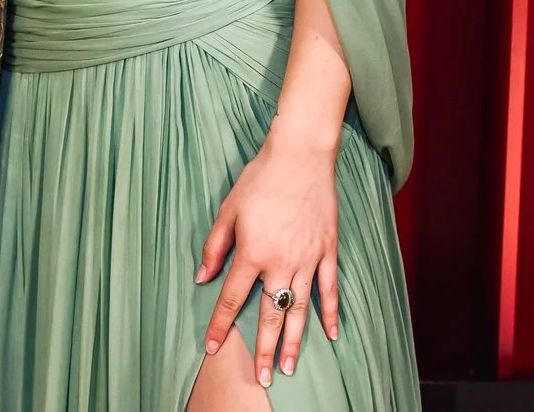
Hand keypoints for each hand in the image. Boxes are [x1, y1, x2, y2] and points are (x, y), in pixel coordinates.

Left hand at [197, 125, 341, 384]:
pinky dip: (331, 312)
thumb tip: (202, 276)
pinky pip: (330, 289)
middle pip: (270, 315)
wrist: (299, 156)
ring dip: (295, 341)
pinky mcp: (327, 251)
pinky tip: (331, 334)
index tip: (212, 347)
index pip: (232, 299)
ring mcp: (306, 259)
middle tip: (263, 377)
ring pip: (300, 309)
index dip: (220, 325)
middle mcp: (279, 263)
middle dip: (265, 349)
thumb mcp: (227, 210)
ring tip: (290, 367)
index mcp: (251, 253)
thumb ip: (215, 246)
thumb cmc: (260, 179)